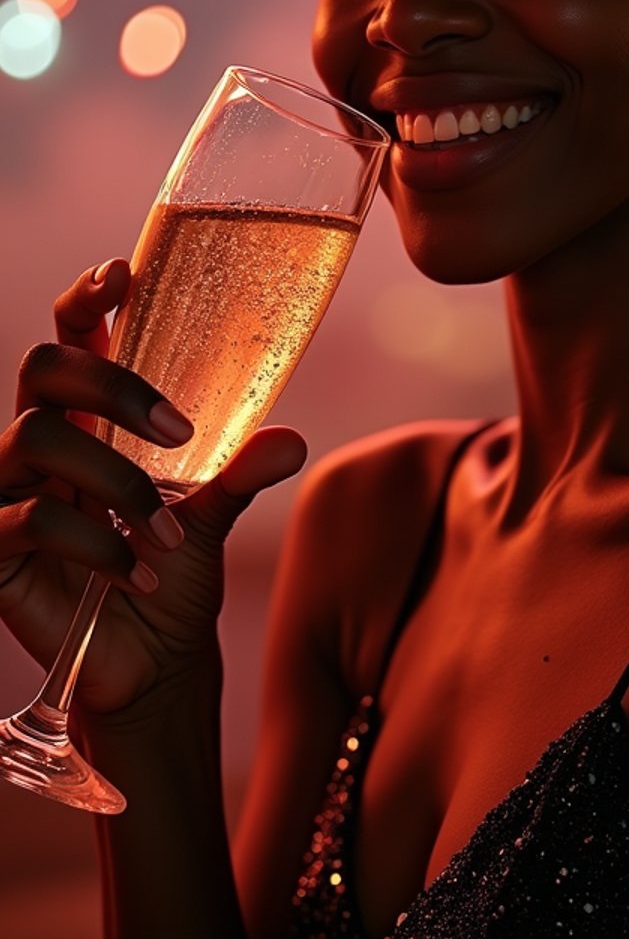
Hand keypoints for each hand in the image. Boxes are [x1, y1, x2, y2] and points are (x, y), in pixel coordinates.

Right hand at [0, 259, 306, 716]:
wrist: (152, 664)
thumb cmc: (174, 571)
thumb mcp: (212, 515)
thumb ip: (240, 472)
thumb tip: (290, 440)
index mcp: (90, 417)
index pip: (72, 335)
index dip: (86, 298)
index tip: (123, 275)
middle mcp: (42, 442)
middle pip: (43, 367)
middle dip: (111, 383)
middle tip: (179, 431)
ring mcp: (10, 493)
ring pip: (32, 438)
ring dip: (116, 482)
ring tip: (169, 534)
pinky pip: (30, 523)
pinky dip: (98, 547)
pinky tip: (141, 576)